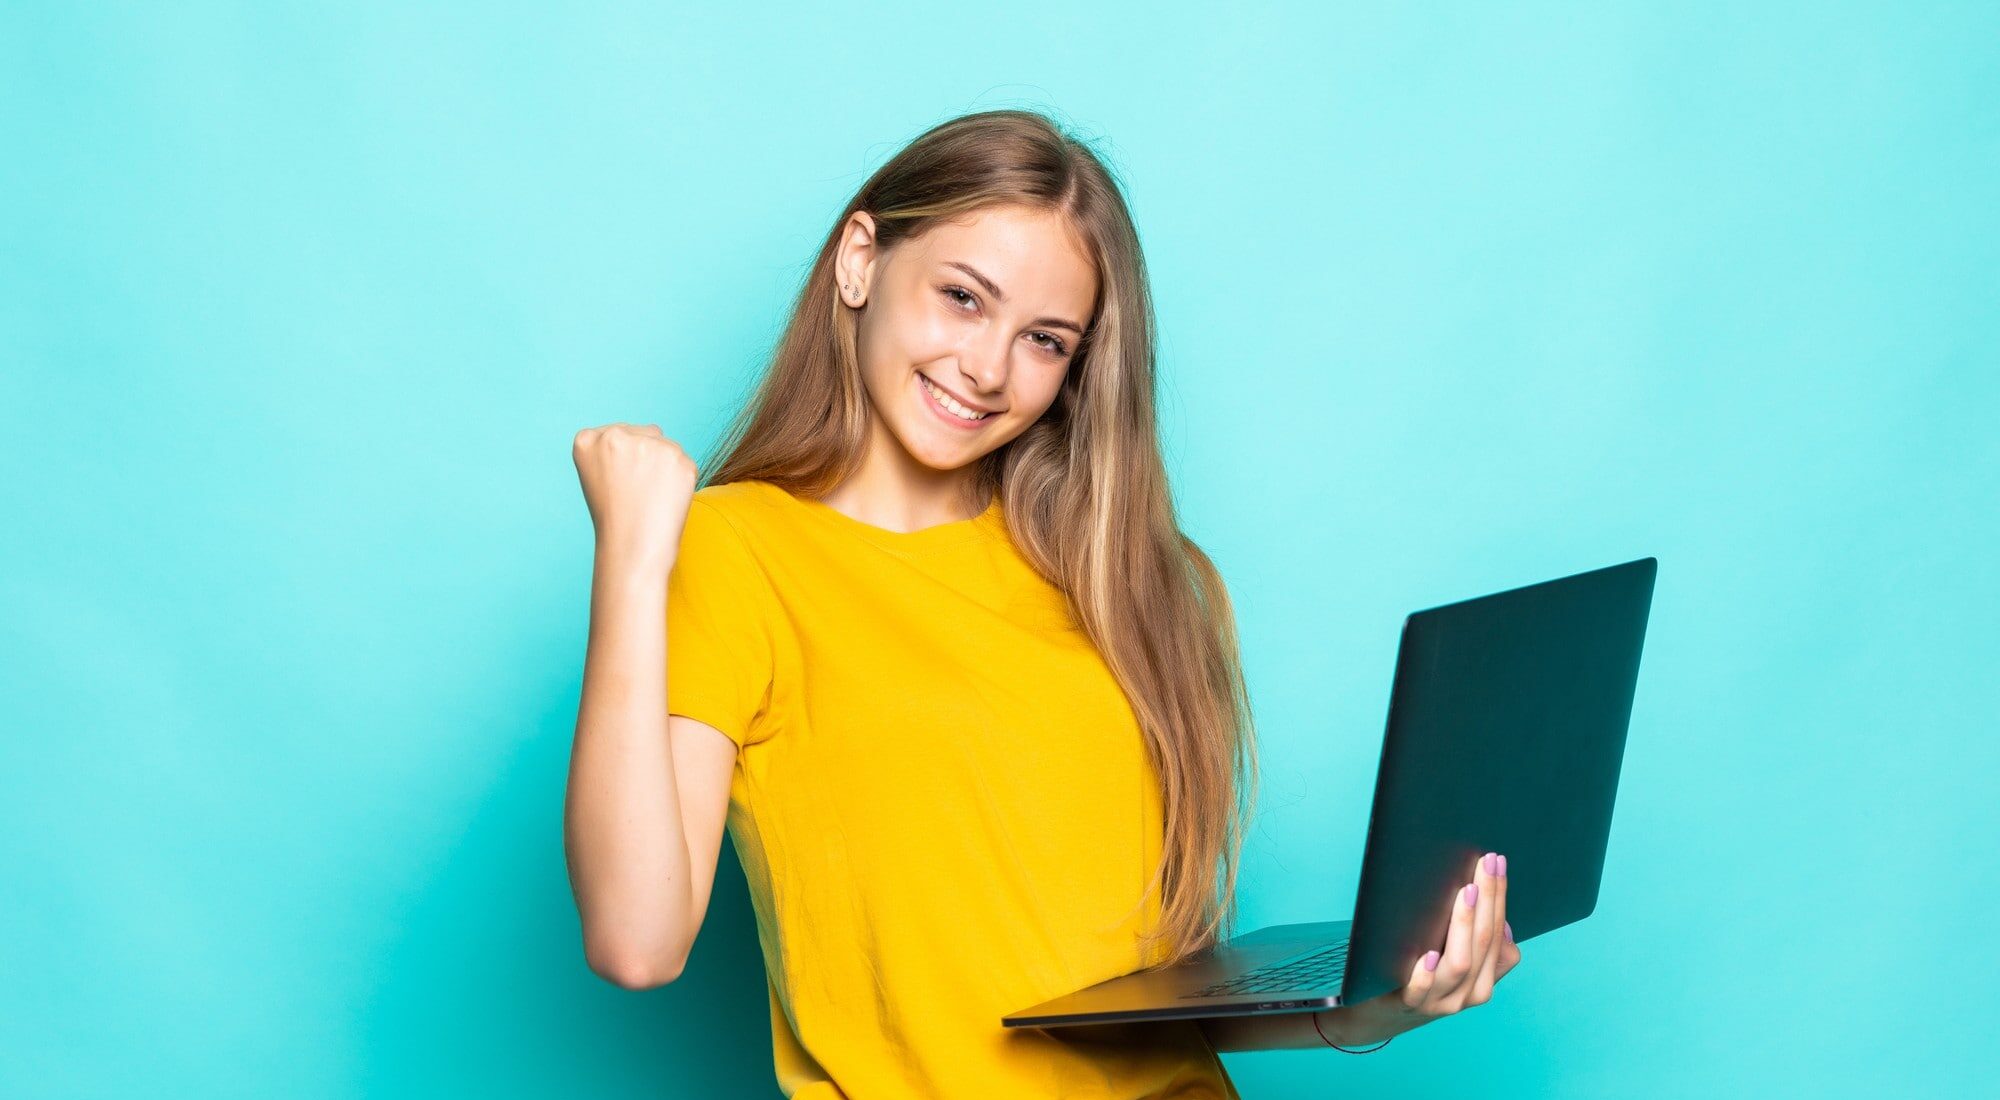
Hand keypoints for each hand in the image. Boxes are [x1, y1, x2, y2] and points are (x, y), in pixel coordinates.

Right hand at [571, 422, 699, 575]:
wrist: (633, 547)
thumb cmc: (615, 516)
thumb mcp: (599, 474)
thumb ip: (617, 448)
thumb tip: (656, 430)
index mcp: (586, 440)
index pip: (620, 434)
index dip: (625, 460)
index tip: (619, 482)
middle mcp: (615, 436)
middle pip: (647, 433)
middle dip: (648, 458)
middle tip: (638, 492)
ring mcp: (648, 445)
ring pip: (668, 447)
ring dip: (666, 467)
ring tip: (651, 496)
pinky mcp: (678, 458)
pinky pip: (685, 463)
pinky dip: (681, 479)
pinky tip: (667, 498)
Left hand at [1316, 851, 1522, 1046]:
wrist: (1379, 1014)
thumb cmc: (1420, 977)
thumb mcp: (1454, 962)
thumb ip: (1477, 944)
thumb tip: (1493, 910)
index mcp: (1484, 980)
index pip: (1498, 934)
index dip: (1499, 897)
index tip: (1496, 862)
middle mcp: (1468, 993)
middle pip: (1483, 943)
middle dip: (1488, 899)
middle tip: (1485, 864)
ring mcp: (1439, 1002)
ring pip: (1460, 964)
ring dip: (1463, 925)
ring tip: (1465, 893)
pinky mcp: (1408, 1006)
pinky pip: (1421, 991)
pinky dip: (1427, 973)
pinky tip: (1430, 954)